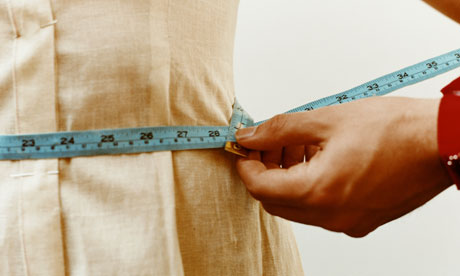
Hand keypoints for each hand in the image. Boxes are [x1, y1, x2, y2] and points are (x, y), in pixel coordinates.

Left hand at [235, 97, 452, 236]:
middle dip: (265, 172)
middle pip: (276, 202)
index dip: (246, 166)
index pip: (260, 188)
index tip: (245, 146)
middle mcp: (332, 217)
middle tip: (270, 144)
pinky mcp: (362, 220)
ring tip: (298, 146)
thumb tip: (250, 136)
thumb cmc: (394, 129)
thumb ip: (280, 129)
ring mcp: (348, 223)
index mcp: (319, 192)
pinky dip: (310, 187)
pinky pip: (322, 210)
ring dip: (288, 178)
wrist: (441, 142)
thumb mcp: (326, 120)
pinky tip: (319, 160)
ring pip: (298, 207)